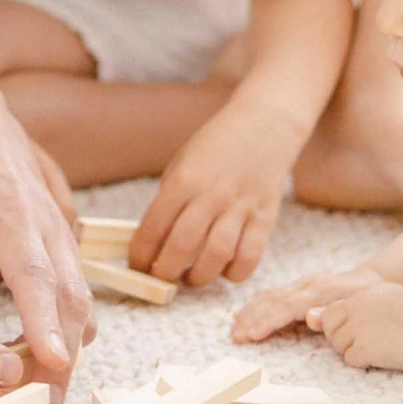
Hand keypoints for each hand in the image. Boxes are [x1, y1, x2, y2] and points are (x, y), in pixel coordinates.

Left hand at [0, 95, 93, 389]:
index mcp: (12, 223)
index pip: (35, 280)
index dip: (45, 324)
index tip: (57, 363)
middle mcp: (50, 229)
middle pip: (70, 301)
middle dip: (63, 357)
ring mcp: (67, 236)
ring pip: (80, 301)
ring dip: (66, 347)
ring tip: (42, 394)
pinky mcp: (71, 246)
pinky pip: (77, 296)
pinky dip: (65, 329)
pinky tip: (40, 358)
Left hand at [133, 101, 298, 289]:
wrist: (265, 124)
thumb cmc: (218, 145)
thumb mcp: (183, 163)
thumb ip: (171, 199)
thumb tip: (155, 240)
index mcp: (184, 180)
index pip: (153, 227)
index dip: (140, 254)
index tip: (136, 266)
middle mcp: (211, 195)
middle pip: (181, 248)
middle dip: (165, 273)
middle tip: (161, 280)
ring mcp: (240, 207)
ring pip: (216, 257)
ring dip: (199, 277)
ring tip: (191, 278)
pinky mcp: (265, 217)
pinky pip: (249, 257)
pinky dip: (235, 273)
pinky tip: (224, 270)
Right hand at [230, 263, 378, 341]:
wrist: (372, 280)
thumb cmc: (367, 298)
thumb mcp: (358, 305)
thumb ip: (334, 312)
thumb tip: (309, 319)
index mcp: (321, 290)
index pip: (289, 306)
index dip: (269, 320)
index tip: (252, 334)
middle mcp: (307, 285)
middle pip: (274, 301)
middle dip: (253, 318)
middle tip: (235, 337)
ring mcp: (300, 285)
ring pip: (270, 296)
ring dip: (250, 313)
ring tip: (234, 330)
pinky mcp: (297, 288)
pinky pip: (272, 295)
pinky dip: (255, 306)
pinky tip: (242, 316)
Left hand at [302, 273, 402, 373]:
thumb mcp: (393, 297)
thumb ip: (367, 304)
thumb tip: (347, 316)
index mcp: (365, 293)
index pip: (332, 309)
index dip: (339, 323)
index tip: (354, 332)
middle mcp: (358, 307)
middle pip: (328, 326)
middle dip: (340, 337)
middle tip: (362, 344)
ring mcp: (360, 327)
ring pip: (338, 345)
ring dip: (352, 351)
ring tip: (377, 350)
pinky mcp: (366, 348)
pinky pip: (350, 360)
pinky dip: (362, 363)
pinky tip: (381, 358)